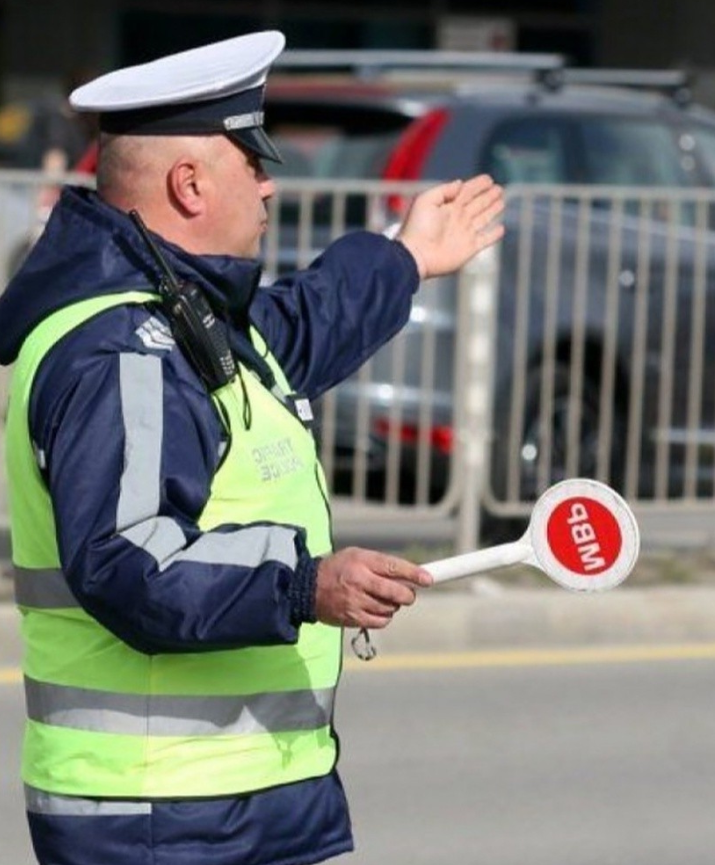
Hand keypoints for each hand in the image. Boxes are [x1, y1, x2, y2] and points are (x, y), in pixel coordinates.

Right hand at [315, 547, 432, 628]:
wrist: (307, 588)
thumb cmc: (338, 569)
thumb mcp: (357, 556)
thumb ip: (381, 564)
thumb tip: (411, 576)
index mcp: (361, 561)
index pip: (394, 567)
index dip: (414, 574)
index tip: (428, 580)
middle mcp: (359, 581)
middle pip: (396, 592)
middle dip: (408, 595)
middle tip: (408, 594)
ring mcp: (355, 602)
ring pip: (390, 608)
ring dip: (393, 605)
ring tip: (383, 598)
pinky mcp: (353, 618)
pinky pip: (380, 621)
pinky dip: (384, 617)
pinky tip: (376, 609)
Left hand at [396, 174, 504, 278]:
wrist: (416, 255)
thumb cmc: (417, 228)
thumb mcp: (425, 201)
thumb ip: (444, 191)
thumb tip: (460, 184)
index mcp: (449, 206)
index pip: (467, 192)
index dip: (478, 185)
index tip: (488, 178)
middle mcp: (459, 218)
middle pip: (478, 204)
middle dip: (488, 195)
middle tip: (498, 188)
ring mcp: (465, 233)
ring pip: (484, 218)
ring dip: (493, 210)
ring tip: (501, 201)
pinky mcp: (469, 249)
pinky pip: (485, 240)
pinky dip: (494, 235)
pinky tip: (501, 228)